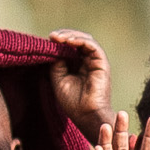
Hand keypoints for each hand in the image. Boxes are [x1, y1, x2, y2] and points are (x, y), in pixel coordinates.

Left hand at [49, 29, 114, 143]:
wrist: (86, 115)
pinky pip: (91, 45)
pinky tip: (67, 42)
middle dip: (64, 35)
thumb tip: (54, 47)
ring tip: (57, 38)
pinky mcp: (102, 63)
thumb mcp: (58, 78)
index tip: (47, 40)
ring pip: (85, 39)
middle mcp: (88, 61)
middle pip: (77, 39)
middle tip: (51, 37)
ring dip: (70, 35)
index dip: (59, 40)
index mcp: (79, 65)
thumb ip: (57, 62)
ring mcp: (96, 61)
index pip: (70, 45)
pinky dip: (79, 40)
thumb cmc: (73, 102)